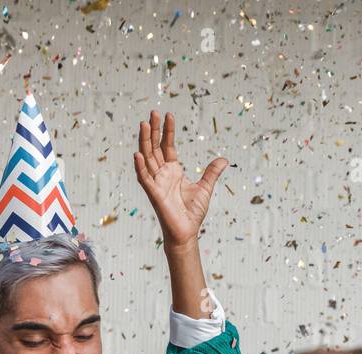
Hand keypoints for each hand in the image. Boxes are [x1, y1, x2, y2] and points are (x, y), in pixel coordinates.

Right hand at [133, 110, 227, 250]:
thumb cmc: (192, 213)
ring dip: (144, 142)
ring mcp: (156, 183)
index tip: (168, 115)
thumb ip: (212, 173)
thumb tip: (224, 159)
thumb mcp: (205, 188)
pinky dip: (140, 167)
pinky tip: (138, 153)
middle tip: (152, 112)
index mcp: (173, 171)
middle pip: (155, 148)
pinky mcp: (154, 194)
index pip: (168, 146)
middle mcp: (162, 175)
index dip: (167, 131)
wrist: (187, 233)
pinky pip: (145, 178)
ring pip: (147, 158)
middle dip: (153, 130)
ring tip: (143, 124)